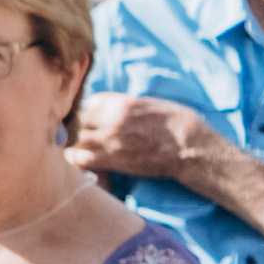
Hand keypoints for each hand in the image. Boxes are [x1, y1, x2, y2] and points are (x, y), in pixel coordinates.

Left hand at [71, 93, 210, 185]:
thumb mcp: (151, 104)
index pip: (88, 102)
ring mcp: (111, 140)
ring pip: (75, 139)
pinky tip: (77, 161)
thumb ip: (126, 104)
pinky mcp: (114, 161)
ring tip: (74, 148)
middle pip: (77, 120)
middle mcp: (112, 119)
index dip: (87, 111)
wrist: (191, 147)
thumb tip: (110, 106)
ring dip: (72, 143)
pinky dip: (75, 159)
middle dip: (74, 127)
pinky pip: (81, 159)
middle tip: (75, 135)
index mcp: (122, 102)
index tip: (88, 119)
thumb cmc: (177, 123)